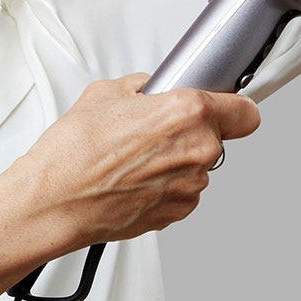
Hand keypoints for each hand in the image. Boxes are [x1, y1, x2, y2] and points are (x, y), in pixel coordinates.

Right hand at [22, 74, 260, 250]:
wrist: (55, 201)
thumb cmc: (74, 152)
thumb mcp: (104, 94)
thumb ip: (140, 87)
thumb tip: (148, 90)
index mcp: (187, 113)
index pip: (245, 111)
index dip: (233, 107)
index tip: (223, 107)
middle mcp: (198, 151)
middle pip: (217, 138)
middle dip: (189, 131)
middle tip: (152, 129)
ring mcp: (190, 187)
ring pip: (196, 165)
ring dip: (174, 160)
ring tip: (132, 157)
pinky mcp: (177, 212)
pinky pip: (181, 191)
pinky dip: (163, 184)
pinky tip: (131, 178)